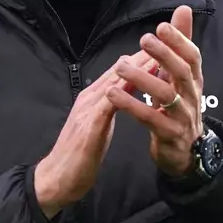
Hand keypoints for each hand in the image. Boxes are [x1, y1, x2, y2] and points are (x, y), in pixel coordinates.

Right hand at [34, 50, 158, 218]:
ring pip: (113, 83)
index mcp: (91, 98)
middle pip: (118, 71)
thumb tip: (123, 93)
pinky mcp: (89, 126)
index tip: (161, 48)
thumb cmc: (79, 154)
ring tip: (157, 57)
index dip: (139, 59)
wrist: (57, 178)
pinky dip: (123, 92)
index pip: (118, 72)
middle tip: (164, 43)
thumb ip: (109, 108)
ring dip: (135, 69)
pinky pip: (108, 105)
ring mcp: (87, 110)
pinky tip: (136, 85)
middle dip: (142, 57)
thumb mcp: (99, 126)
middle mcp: (88, 98)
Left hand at [108, 5, 203, 177]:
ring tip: (120, 67)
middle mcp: (192, 96)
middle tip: (143, 39)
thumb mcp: (180, 76)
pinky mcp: (170, 135)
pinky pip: (151, 119)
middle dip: (164, 55)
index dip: (180, 40)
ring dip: (143, 79)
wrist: (184, 152)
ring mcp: (183, 117)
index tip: (162, 26)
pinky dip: (132, 106)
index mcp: (194, 80)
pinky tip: (113, 95)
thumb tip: (183, 9)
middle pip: (182, 73)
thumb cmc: (179, 106)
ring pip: (166, 96)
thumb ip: (180, 44)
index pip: (192, 56)